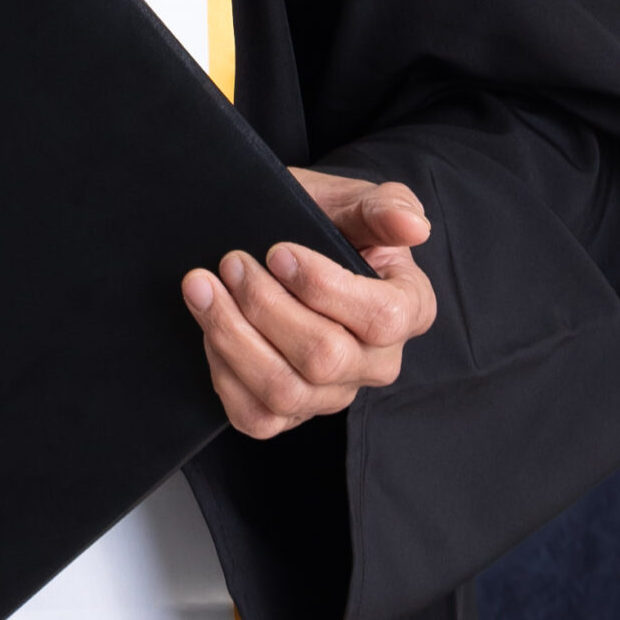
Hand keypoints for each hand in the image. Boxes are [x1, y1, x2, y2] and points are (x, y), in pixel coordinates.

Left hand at [180, 169, 437, 440]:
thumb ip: (385, 207)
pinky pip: (256, 417)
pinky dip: (224, 373)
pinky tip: (210, 328)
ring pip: (286, 392)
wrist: (278, 245)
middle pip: (325, 358)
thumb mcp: (352, 202)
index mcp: (408, 309)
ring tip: (204, 288)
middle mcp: (377, 362)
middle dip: (266, 306)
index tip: (277, 252)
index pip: (382, 318)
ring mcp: (333, 393)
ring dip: (233, 336)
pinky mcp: (291, 413)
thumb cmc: (324, 223)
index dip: (323, 288)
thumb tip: (415, 226)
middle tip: (232, 262)